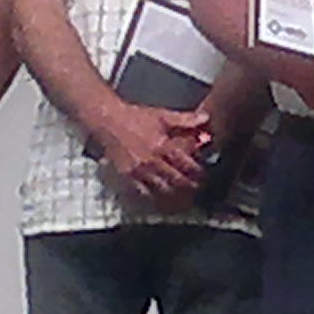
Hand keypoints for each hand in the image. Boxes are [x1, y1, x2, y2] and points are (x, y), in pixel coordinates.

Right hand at [93, 102, 211, 202]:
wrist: (108, 122)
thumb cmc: (135, 118)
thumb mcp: (162, 115)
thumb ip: (185, 119)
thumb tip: (206, 118)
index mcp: (163, 146)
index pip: (187, 166)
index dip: (199, 173)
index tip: (204, 175)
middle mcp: (152, 162)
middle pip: (177, 182)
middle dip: (190, 188)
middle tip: (198, 189)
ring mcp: (139, 172)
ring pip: (162, 191)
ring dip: (176, 196)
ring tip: (185, 198)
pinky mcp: (127, 177)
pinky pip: (144, 193)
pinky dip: (155, 198)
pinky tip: (163, 198)